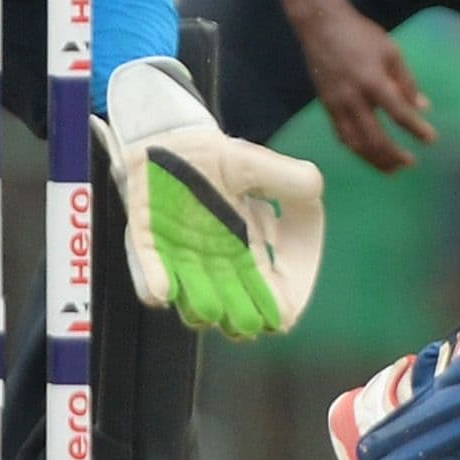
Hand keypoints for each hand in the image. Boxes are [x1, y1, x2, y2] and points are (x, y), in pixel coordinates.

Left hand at [102, 58, 325, 339]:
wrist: (171, 140)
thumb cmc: (215, 158)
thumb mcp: (259, 165)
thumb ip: (292, 179)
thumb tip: (313, 194)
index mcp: (250, 252)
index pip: (275, 297)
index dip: (281, 308)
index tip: (282, 309)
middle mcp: (217, 265)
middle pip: (236, 314)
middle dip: (244, 319)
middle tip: (248, 317)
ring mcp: (180, 257)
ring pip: (193, 304)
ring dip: (202, 308)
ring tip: (210, 307)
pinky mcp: (146, 240)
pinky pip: (147, 272)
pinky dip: (154, 284)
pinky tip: (163, 291)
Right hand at [300, 1, 435, 172]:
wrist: (321, 26)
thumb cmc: (360, 35)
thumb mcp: (391, 51)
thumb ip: (407, 81)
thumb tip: (423, 107)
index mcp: (373, 81)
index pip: (399, 113)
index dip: (417, 130)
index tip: (431, 140)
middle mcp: (354, 98)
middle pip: (375, 138)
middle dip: (394, 155)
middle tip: (410, 163)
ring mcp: (337, 105)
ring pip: (356, 144)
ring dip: (375, 160)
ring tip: (391, 168)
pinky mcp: (327, 106)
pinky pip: (342, 135)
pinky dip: (357, 149)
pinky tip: (368, 154)